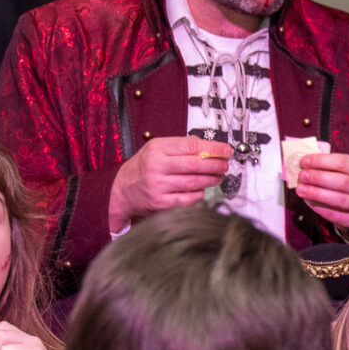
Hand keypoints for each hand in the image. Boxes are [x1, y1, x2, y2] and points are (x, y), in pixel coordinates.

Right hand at [111, 136, 229, 230]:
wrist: (122, 190)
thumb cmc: (144, 167)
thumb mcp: (156, 149)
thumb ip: (180, 147)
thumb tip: (210, 148)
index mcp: (157, 149)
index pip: (192, 146)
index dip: (213, 148)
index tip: (226, 150)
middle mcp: (157, 167)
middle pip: (195, 165)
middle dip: (216, 165)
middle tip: (225, 165)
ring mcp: (159, 186)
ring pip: (194, 182)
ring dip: (211, 179)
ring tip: (218, 176)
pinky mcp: (162, 203)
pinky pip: (189, 198)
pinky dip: (199, 193)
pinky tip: (202, 189)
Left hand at [294, 152, 348, 233]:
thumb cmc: (347, 183)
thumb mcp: (344, 171)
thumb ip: (328, 167)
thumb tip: (305, 165)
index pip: (343, 162)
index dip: (322, 161)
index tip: (304, 161)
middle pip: (342, 182)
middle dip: (319, 178)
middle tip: (302, 176)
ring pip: (339, 200)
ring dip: (317, 194)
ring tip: (301, 189)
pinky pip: (334, 214)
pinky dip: (319, 208)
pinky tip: (308, 201)